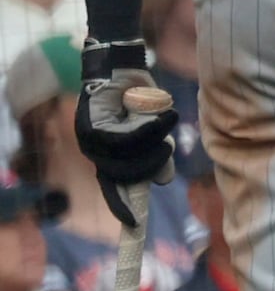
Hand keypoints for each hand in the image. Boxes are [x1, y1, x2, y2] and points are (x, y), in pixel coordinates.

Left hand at [74, 40, 175, 227]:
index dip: (122, 205)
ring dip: (154, 142)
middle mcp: (94, 151)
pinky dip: (147, 130)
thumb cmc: (137, 96)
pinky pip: (124, 140)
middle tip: (169, 145)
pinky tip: (161, 118)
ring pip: (127, 158)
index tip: (133, 225)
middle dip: (154, 163)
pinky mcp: (92, 126)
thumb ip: (156, 154)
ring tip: (166, 121)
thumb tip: (162, 182)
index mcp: (107, 155)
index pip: (113, 186)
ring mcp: (89, 139)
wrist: (122, 66)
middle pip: (127, 174)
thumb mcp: (154, 129)